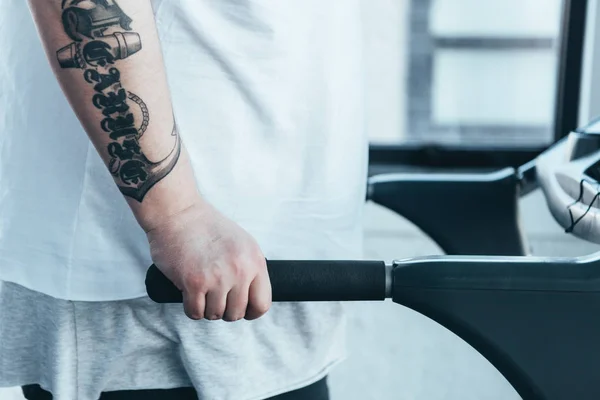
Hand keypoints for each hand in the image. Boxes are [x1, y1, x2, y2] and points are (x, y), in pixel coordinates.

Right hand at [146, 199, 271, 320]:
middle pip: (237, 313)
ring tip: (201, 290)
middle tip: (214, 295)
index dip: (251, 311)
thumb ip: (249, 268)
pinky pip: (195, 313)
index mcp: (255, 261)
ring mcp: (217, 278)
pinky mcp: (194, 283)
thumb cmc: (206, 226)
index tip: (242, 309)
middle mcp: (240, 271)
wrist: (178, 211)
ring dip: (207, 308)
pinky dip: (191, 308)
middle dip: (225, 309)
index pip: (262, 303)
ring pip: (215, 315)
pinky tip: (189, 294)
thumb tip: (252, 295)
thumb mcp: (242, 242)